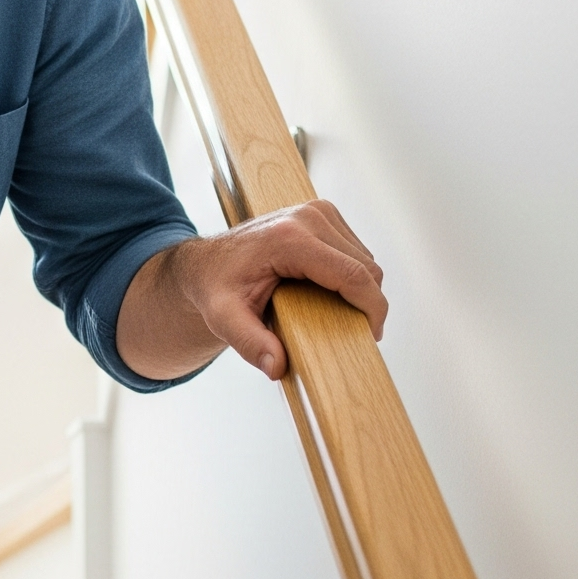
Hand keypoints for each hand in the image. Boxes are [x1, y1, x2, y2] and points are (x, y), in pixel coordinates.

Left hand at [116, 200, 386, 382]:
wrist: (206, 262)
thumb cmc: (214, 288)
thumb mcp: (223, 318)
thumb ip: (249, 343)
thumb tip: (277, 367)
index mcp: (289, 239)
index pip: (353, 274)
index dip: (372, 308)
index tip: (371, 338)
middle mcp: (309, 216)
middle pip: (366, 268)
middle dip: (367, 304)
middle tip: (352, 336)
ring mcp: (318, 211)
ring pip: (366, 260)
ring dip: (360, 290)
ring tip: (336, 316)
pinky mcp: (323, 213)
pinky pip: (356, 251)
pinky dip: (352, 276)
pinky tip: (329, 294)